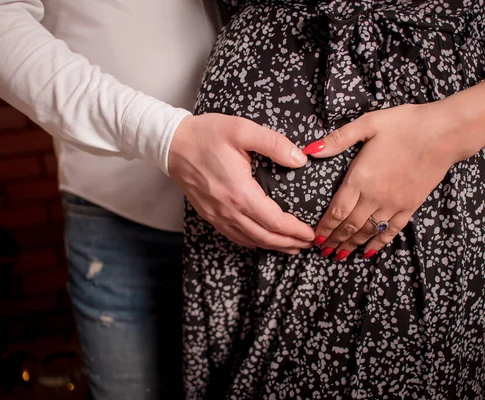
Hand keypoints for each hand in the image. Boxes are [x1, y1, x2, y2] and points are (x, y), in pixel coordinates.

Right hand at [169, 113, 314, 253]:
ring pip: (250, 240)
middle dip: (289, 243)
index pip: (275, 222)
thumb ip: (274, 144)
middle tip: (308, 244)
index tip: (311, 233)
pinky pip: (234, 236)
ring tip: (291, 246)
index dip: (295, 231)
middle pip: (265, 237)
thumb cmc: (206, 135)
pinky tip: (261, 240)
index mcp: (240, 192)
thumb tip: (301, 159)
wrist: (173, 143)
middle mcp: (228, 210)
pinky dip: (252, 242)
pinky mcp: (209, 214)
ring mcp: (217, 215)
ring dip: (273, 246)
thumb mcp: (243, 130)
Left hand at [306, 103, 459, 259]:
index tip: (315, 237)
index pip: (337, 210)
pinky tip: (369, 252)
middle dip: (334, 240)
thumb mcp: (367, 124)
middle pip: (350, 226)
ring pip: (368, 231)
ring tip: (340, 255)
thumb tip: (310, 150)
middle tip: (323, 251)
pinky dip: (378, 243)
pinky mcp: (410, 206)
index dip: (325, 226)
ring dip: (352, 245)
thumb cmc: (405, 124)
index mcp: (360, 178)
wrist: (444, 132)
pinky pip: (391, 230)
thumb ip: (338, 139)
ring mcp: (394, 203)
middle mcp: (375, 196)